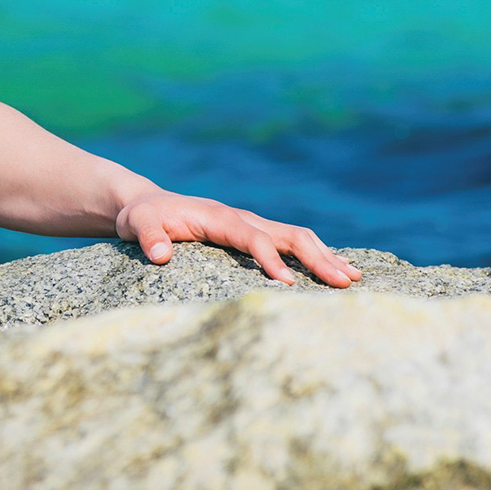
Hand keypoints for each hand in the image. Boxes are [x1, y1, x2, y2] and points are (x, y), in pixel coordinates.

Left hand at [114, 190, 360, 287]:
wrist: (146, 205)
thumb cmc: (142, 217)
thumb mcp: (137, 224)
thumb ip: (149, 237)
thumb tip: (160, 256)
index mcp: (218, 218)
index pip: (252, 238)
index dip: (270, 259)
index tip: (288, 284)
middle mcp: (241, 218)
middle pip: (288, 234)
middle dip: (317, 258)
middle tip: (345, 284)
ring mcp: (250, 224)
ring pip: (296, 236)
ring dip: (325, 255)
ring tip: (353, 278)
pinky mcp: (252, 233)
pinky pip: (289, 241)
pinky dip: (315, 254)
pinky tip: (335, 270)